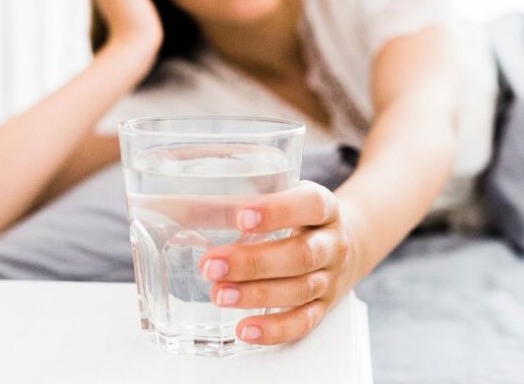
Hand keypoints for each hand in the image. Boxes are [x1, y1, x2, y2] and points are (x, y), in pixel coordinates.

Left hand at [198, 181, 365, 345]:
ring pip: (300, 289)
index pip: (310, 205)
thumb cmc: (302, 216)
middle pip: (302, 254)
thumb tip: (173, 206)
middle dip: (254, 262)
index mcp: (325, 208)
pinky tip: (245, 329)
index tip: (241, 217)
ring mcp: (330, 278)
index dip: (278, 211)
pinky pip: (303, 322)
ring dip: (257, 295)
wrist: (350, 242)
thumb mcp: (285, 195)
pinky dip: (274, 329)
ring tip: (220, 294)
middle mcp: (332, 243)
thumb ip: (244, 199)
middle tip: (212, 265)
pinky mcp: (324, 307)